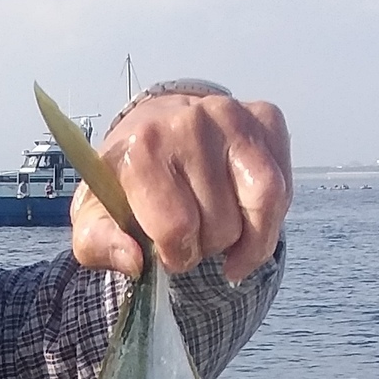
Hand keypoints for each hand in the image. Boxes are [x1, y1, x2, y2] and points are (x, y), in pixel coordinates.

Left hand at [71, 91, 291, 282]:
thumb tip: (134, 262)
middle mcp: (189, 123)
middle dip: (208, 246)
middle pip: (222, 225)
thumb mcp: (94, 218)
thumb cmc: (126, 183)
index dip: (177, 256)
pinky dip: (270, 215)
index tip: (170, 252)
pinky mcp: (264, 117)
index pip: (178, 229)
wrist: (149, 130)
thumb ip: (101, 245)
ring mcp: (232, 116)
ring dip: (247, 236)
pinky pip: (284, 186)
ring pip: (263, 205)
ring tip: (226, 237)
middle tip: (193, 235)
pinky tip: (247, 215)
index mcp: (142, 149)